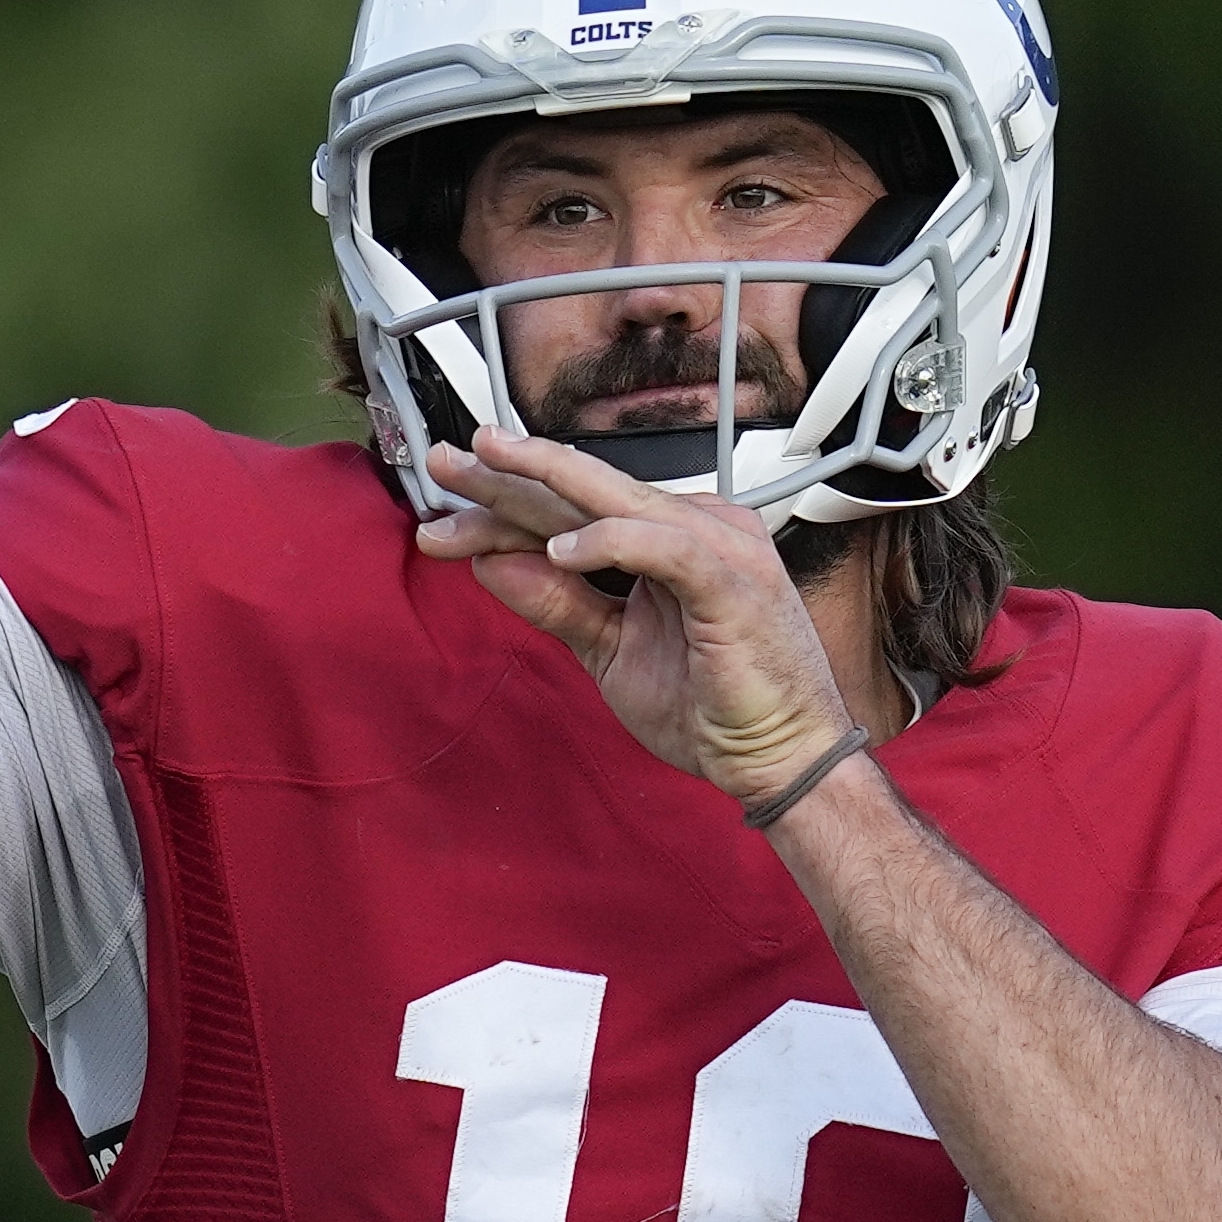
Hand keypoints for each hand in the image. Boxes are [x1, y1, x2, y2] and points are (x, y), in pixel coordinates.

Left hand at [414, 427, 858, 804]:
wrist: (782, 761)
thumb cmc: (711, 708)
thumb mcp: (610, 652)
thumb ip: (557, 604)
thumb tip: (488, 563)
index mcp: (666, 540)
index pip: (571, 514)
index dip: (502, 512)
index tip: (439, 520)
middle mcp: (694, 528)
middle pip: (584, 496)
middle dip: (508, 477)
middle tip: (444, 461)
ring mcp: (717, 546)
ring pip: (615, 502)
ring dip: (545, 485)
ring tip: (487, 469)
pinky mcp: (732, 580)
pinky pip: (663, 545)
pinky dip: (611, 541)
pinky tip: (558, 549)